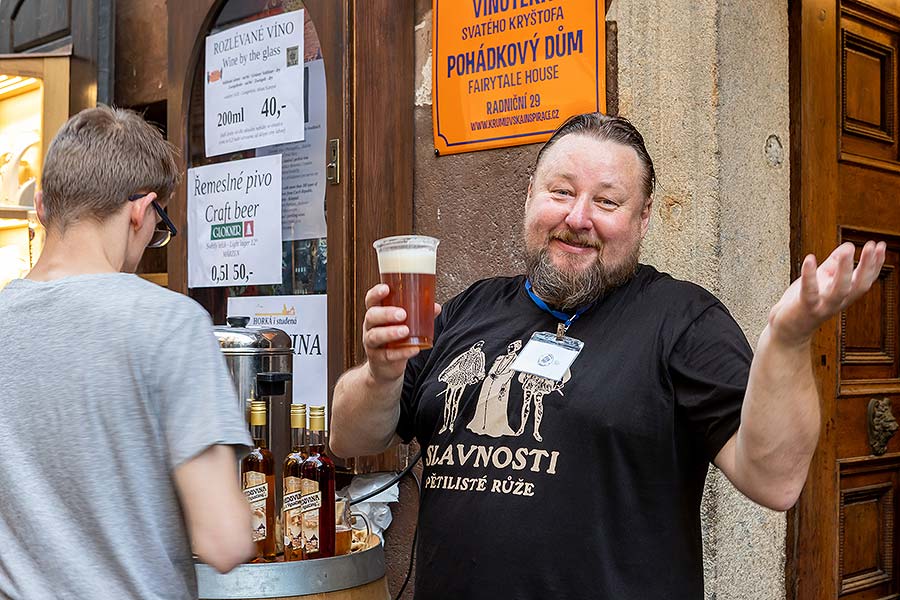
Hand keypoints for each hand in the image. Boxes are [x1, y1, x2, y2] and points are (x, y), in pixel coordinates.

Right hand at [361, 283, 441, 382]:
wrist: (384, 367)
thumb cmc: (393, 339)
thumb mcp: (403, 324)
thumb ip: (418, 314)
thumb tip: (435, 307)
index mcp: (376, 314)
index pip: (371, 300)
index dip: (376, 293)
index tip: (386, 288)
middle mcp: (370, 327)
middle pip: (371, 316)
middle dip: (386, 313)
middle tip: (402, 314)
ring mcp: (372, 344)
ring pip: (375, 336)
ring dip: (390, 333)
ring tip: (405, 331)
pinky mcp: (378, 359)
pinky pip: (387, 356)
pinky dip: (401, 353)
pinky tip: (413, 349)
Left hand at [768, 240, 885, 345]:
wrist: (788, 330)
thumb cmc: (805, 303)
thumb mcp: (822, 279)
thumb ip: (834, 263)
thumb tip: (848, 246)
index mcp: (844, 294)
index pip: (865, 279)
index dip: (875, 263)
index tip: (881, 245)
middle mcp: (838, 301)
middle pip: (859, 285)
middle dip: (867, 266)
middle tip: (872, 246)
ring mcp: (823, 305)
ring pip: (839, 290)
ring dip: (845, 270)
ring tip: (848, 250)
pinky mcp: (806, 307)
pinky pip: (809, 292)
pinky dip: (810, 275)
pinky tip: (810, 259)